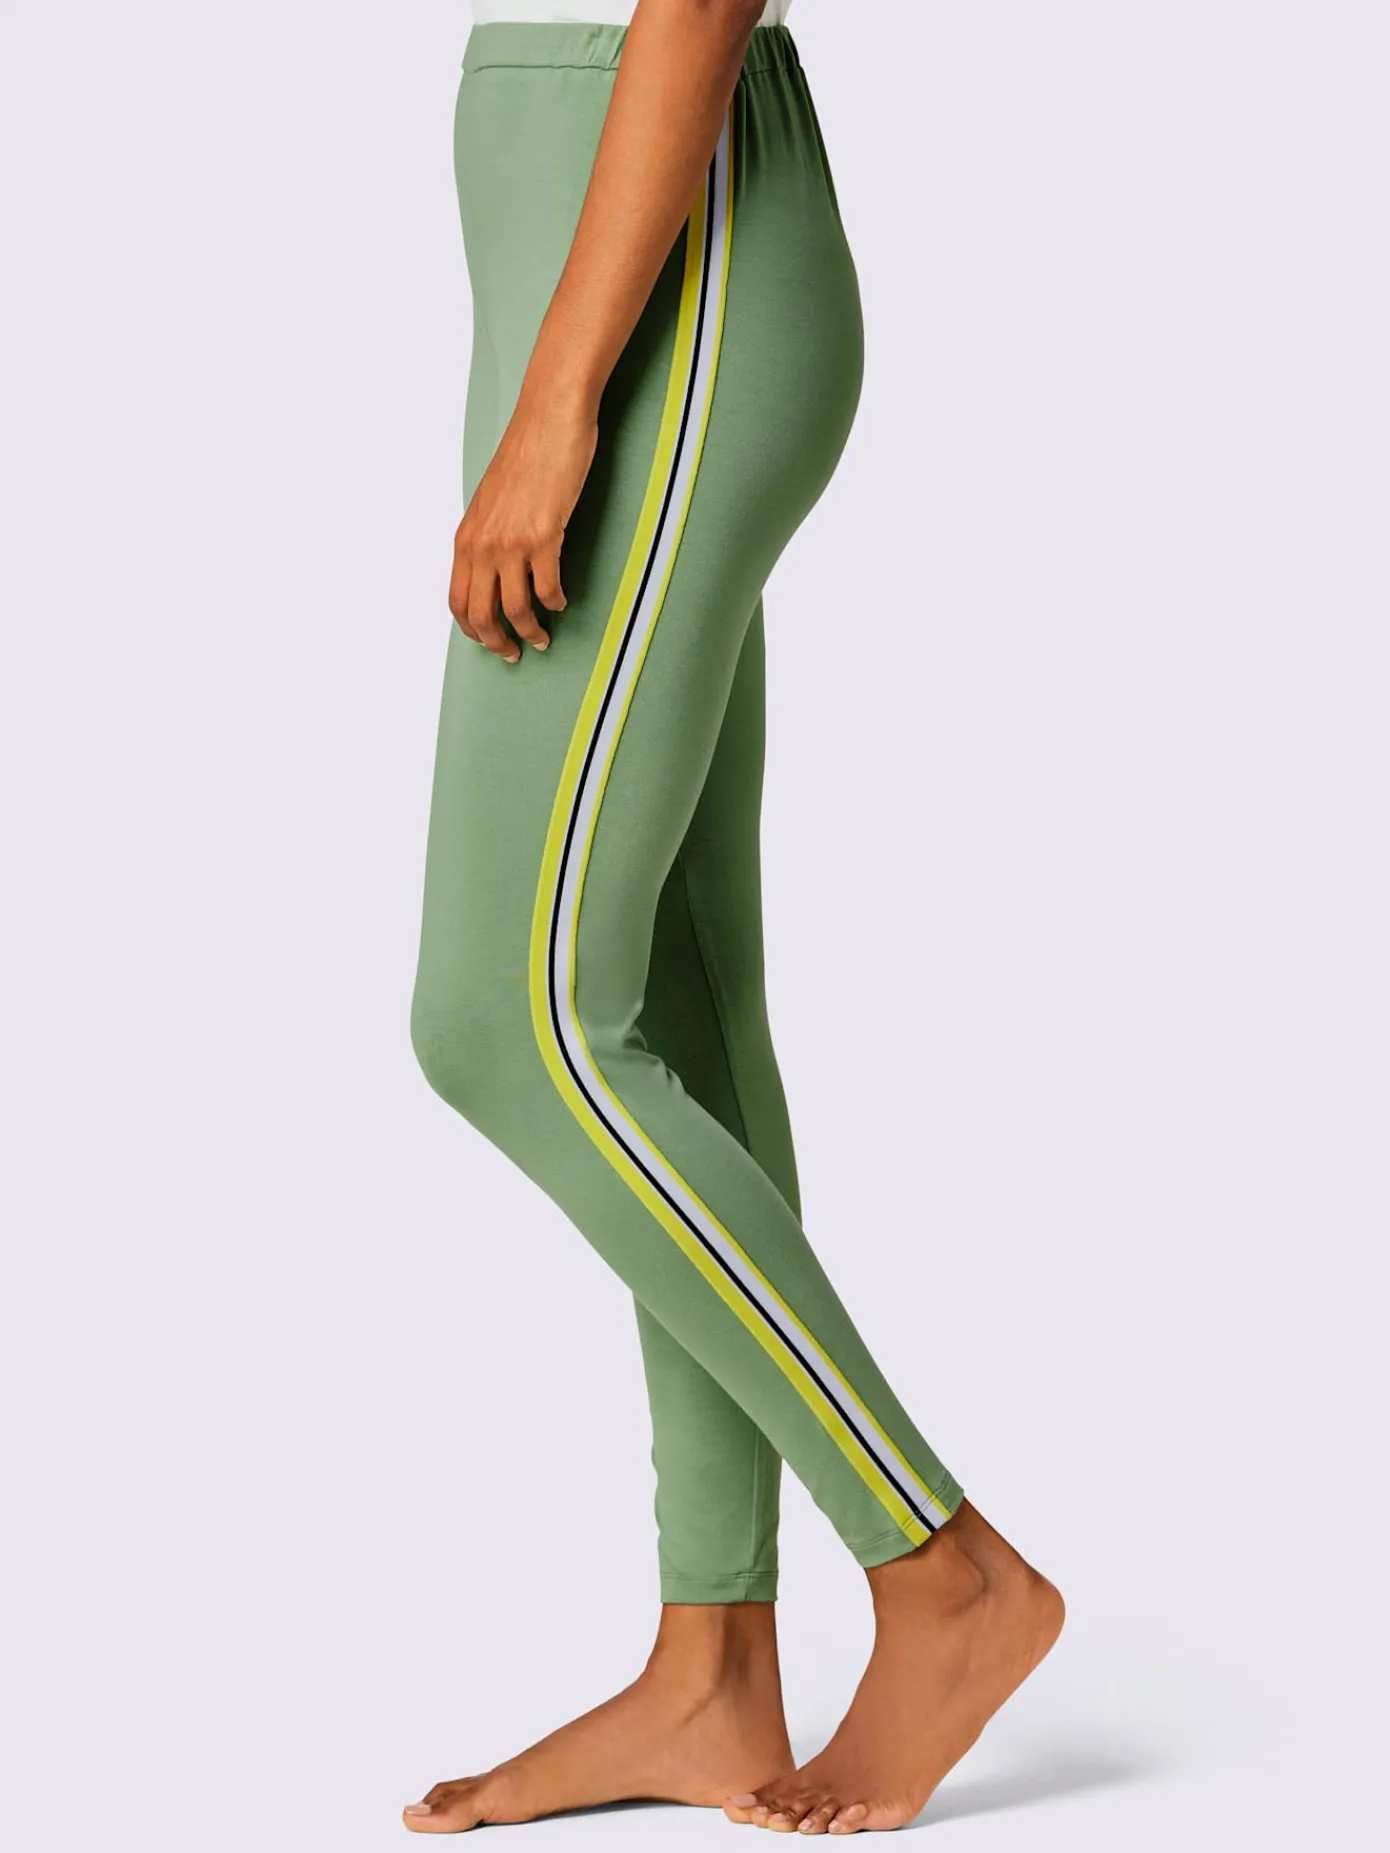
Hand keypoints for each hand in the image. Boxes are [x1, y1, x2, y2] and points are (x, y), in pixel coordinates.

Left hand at [448, 388, 597, 660]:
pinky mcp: (544, 536)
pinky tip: (561, 601)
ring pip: (515, 608)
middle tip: (514, 653)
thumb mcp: (492, 502)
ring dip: (530, 631)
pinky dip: (555, 602)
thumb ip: (488, 535)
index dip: (472, 629)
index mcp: (466, 537)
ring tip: (542, 638)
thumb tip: (494, 567)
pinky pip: (547, 587)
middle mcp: (483, 543)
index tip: (488, 641)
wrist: (549, 419)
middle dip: (497, 642)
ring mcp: (512, 542)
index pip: (457, 599)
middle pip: (481, 613)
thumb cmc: (526, 454)